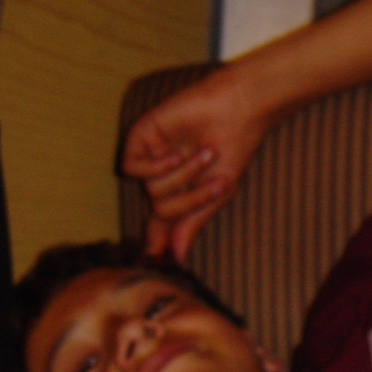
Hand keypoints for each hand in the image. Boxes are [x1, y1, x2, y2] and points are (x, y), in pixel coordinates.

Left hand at [121, 66, 268, 260]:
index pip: (162, 220)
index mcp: (183, 190)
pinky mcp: (142, 137)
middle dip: (189, 200)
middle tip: (214, 182)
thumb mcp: (217, 196)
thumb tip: (176, 258)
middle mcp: (165, 175)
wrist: (237, 113)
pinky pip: (133, 169)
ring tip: (204, 154)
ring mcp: (152, 156)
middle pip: (161, 209)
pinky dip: (156, 168)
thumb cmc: (234, 151)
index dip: (158, 238)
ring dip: (182, 177)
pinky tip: (176, 154)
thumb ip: (192, 224)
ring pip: (151, 190)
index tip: (156, 256)